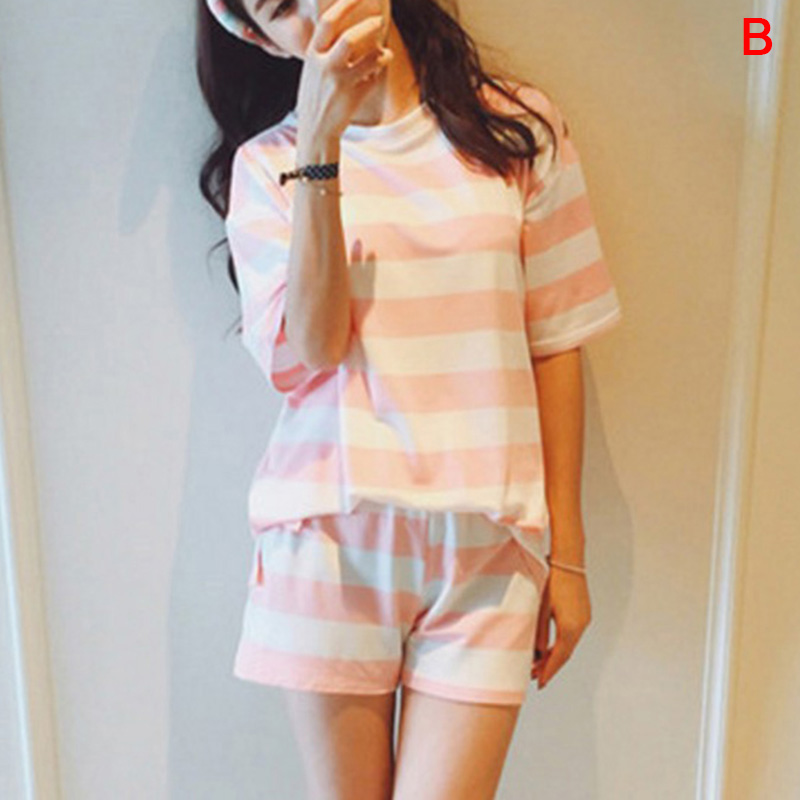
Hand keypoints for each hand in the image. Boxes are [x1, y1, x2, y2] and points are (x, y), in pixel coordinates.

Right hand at [296, 0, 393, 141]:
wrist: (315, 130)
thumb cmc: (315, 98)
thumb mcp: (312, 71)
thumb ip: (324, 51)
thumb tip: (343, 30)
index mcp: (312, 56)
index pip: (328, 22)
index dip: (344, 4)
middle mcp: (324, 67)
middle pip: (349, 38)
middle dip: (367, 25)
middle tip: (378, 19)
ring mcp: (340, 83)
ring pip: (367, 58)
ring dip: (380, 51)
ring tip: (385, 51)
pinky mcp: (353, 97)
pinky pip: (374, 77)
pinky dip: (379, 71)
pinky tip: (380, 70)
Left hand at [531, 564, 591, 688]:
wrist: (568, 560)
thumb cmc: (551, 580)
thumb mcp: (540, 608)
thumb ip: (539, 633)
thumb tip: (538, 654)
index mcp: (570, 627)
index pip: (559, 657)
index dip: (548, 672)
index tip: (539, 683)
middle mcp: (581, 626)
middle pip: (565, 654)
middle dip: (550, 666)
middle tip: (535, 677)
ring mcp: (584, 619)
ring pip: (569, 645)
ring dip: (556, 655)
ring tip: (540, 664)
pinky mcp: (584, 612)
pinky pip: (573, 635)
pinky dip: (562, 644)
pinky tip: (551, 647)